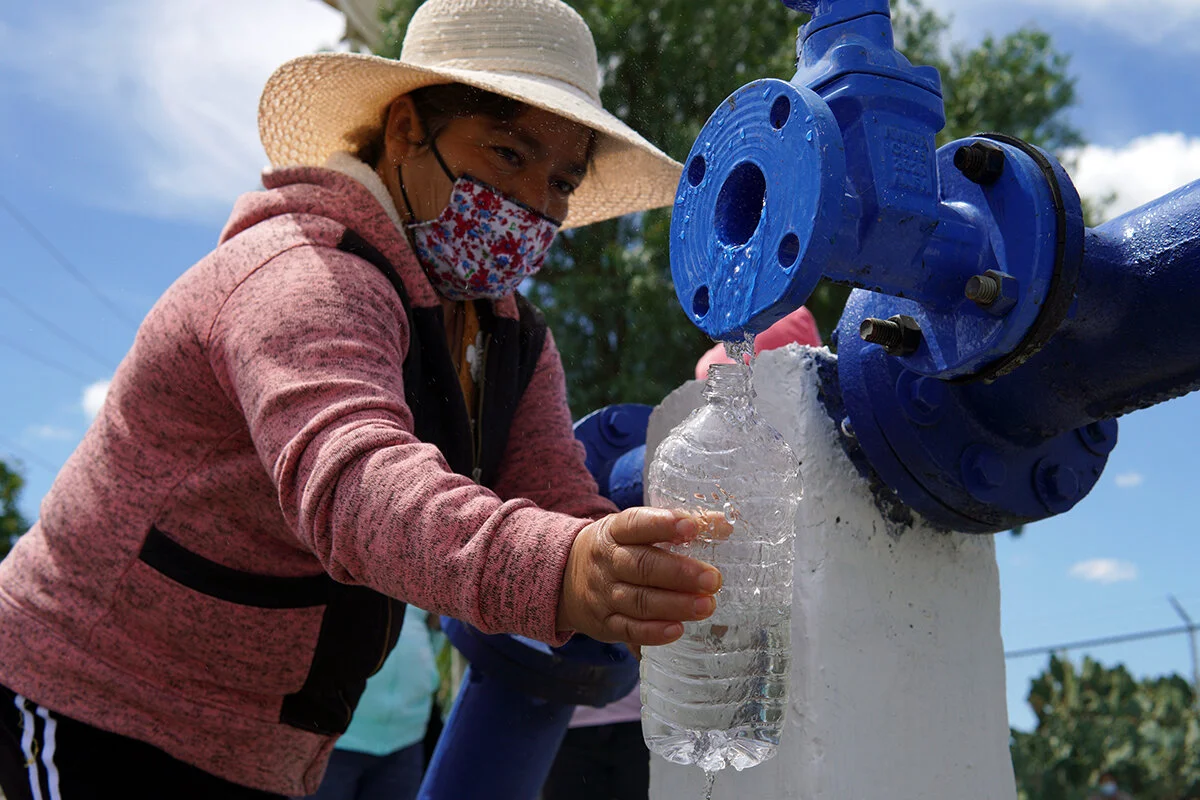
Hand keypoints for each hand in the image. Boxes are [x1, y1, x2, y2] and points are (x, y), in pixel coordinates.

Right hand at [556, 507, 724, 646]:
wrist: (564, 577)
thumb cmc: (616, 549)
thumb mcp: (634, 530)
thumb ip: (676, 527)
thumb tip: (722, 525)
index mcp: (613, 532)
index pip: (636, 524)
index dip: (663, 524)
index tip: (691, 527)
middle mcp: (606, 562)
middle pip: (641, 566)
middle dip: (679, 573)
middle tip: (713, 579)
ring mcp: (603, 595)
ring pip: (638, 601)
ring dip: (675, 605)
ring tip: (706, 605)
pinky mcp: (604, 624)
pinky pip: (629, 630)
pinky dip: (654, 632)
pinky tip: (678, 629)